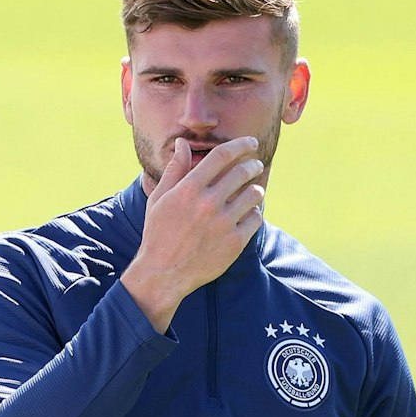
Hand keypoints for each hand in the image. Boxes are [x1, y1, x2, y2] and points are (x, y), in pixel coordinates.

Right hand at [120, 136, 266, 331]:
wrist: (163, 274)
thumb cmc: (159, 233)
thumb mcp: (160, 198)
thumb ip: (175, 169)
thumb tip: (182, 143)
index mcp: (189, 189)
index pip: (222, 155)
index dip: (240, 145)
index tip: (250, 143)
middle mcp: (208, 203)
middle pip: (242, 171)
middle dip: (253, 164)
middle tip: (255, 165)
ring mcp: (223, 223)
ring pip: (253, 194)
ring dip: (256, 188)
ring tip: (253, 191)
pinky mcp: (234, 243)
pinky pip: (255, 218)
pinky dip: (254, 213)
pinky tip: (248, 214)